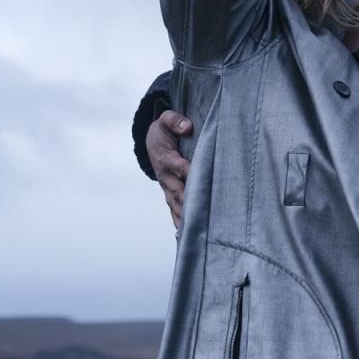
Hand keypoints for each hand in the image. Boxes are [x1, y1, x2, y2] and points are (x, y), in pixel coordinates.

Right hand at [147, 110, 193, 227]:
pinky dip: (181, 224)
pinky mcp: (171, 196)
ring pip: (178, 206)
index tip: (200, 179)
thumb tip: (187, 127)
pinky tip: (190, 237)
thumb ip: (175, 121)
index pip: (180, 167)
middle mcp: (167, 178)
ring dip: (188, 217)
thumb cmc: (163, 131)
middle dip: (192, 202)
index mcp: (167, 159)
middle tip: (206, 213)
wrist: (151, 143)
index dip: (190, 173)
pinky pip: (175, 212)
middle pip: (180, 192)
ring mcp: (168, 189)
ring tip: (200, 231)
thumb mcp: (165, 120)